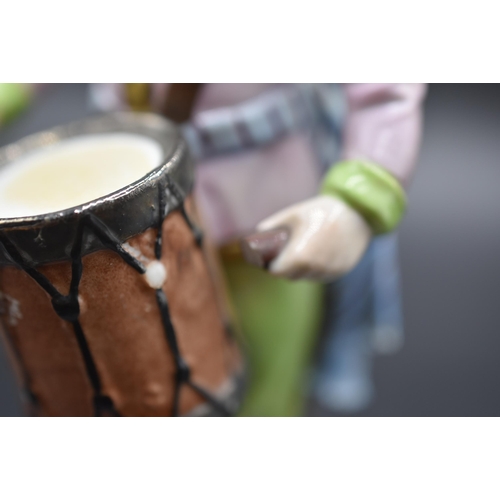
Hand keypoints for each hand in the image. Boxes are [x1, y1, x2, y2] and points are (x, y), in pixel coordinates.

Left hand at [256, 195, 371, 280]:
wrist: (359, 213)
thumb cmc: (323, 211)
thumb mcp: (294, 213)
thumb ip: (273, 225)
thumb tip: (257, 234)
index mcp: (301, 255)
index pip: (276, 272)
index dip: (271, 265)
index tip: (269, 257)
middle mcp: (315, 268)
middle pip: (290, 276)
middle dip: (285, 266)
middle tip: (283, 253)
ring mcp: (329, 272)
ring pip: (305, 277)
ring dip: (300, 268)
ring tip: (301, 250)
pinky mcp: (340, 271)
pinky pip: (320, 275)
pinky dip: (314, 268)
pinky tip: (316, 252)